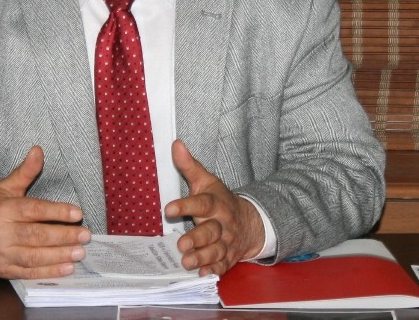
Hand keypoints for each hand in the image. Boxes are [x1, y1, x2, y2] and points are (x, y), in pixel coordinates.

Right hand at [0, 145, 90, 278]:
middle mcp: (1, 233)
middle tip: (85, 235)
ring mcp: (1, 254)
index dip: (57, 212)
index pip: (34, 210)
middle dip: (63, 236)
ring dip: (60, 256)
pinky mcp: (3, 270)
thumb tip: (38, 150)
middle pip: (36, 236)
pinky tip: (66, 268)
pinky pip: (29, 272)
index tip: (77, 213)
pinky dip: (49, 271)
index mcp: (3, 210)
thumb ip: (25, 171)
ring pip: (34, 257)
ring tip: (79, 252)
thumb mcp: (6, 186)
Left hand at [164, 139, 264, 276]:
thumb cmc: (219, 200)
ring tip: (187, 261)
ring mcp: (227, 242)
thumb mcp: (206, 181)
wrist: (249, 221)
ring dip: (202, 257)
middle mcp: (222, 223)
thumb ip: (190, 165)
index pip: (202, 203)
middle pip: (211, 231)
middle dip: (197, 238)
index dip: (186, 205)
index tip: (169, 209)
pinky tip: (202, 274)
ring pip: (216, 250)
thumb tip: (175, 144)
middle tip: (181, 244)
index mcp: (215, 203)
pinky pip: (222, 265)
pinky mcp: (228, 257)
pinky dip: (213, 270)